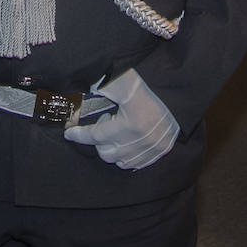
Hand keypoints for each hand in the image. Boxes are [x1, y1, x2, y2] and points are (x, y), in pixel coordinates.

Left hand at [63, 69, 178, 170]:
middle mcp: (141, 140)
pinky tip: (126, 140)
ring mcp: (152, 149)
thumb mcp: (121, 82)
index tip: (68, 132)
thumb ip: (100, 90)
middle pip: (105, 153)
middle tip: (104, 122)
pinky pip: (135, 164)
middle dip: (98, 140)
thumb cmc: (148, 85)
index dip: (79, 134)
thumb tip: (78, 101)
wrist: (177, 91)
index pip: (96, 135)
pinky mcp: (161, 151)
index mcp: (130, 123)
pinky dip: (126, 155)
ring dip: (111, 148)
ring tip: (116, 131)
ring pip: (119, 161)